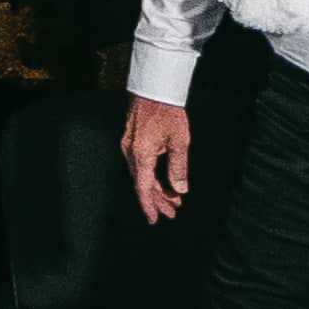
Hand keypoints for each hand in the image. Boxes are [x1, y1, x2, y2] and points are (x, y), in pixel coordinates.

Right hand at [120, 92, 196, 223]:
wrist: (154, 88)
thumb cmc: (167, 111)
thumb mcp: (179, 142)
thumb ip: (178, 168)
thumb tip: (179, 190)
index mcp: (141, 155)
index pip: (143, 188)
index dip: (150, 205)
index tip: (154, 219)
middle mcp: (130, 152)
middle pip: (142, 184)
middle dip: (157, 200)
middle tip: (172, 212)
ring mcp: (129, 146)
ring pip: (141, 175)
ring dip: (156, 189)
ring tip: (172, 199)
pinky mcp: (131, 140)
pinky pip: (139, 165)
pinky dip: (151, 176)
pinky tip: (162, 181)